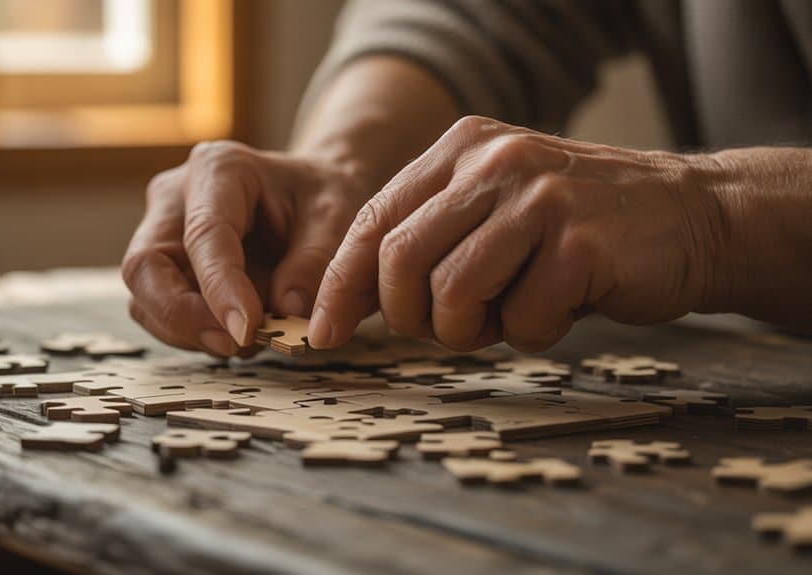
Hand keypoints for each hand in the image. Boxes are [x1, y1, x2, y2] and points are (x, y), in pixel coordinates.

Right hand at [123, 141, 368, 356]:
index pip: (204, 234)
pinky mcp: (167, 268)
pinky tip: (237, 335)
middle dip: (182, 316)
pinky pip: (162, 311)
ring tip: (249, 339)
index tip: (247, 329)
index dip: (219, 287)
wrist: (312, 196)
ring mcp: (164, 233)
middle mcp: (176, 198)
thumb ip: (315, 262)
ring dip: (190, 331)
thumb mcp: (337, 217)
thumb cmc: (321, 196)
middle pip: (145, 266)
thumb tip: (287, 310)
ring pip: (145, 297)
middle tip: (235, 344)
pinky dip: (195, 333)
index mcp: (219, 169)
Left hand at [309, 116, 728, 351]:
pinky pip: (520, 320)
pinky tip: (562, 309)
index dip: (341, 285)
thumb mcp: (493, 213)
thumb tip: (351, 302)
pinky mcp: (580, 241)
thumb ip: (429, 241)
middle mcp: (494, 162)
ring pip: (451, 293)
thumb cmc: (575, 231)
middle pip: (399, 261)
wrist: (691, 217)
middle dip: (410, 316)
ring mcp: (539, 197)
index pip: (373, 221)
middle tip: (446, 328)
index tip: (325, 333)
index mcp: (461, 150)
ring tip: (509, 315)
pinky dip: (532, 334)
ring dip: (471, 330)